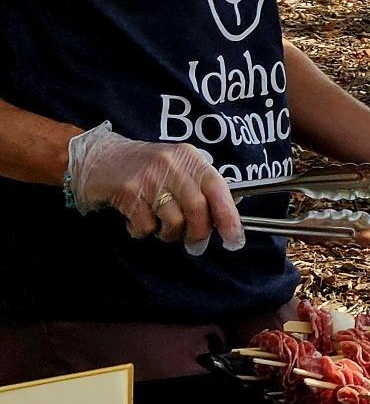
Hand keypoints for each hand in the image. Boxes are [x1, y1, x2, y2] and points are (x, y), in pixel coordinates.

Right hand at [67, 122, 243, 255]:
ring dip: (170, 234)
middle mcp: (173, 164)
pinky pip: (145, 225)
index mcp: (191, 158)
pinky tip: (136, 221)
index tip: (234, 239)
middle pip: (198, 208)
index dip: (229, 216)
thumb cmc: (145, 168)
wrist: (100, 157)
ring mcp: (149, 177)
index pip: (218, 188)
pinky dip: (143, 232)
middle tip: (195, 246)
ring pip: (173, 220)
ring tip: (161, 229)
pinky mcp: (127, 191)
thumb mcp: (179, 167)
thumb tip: (232, 207)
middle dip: (199, 233)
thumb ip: (202, 186)